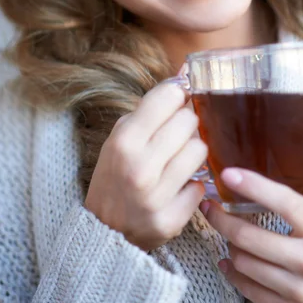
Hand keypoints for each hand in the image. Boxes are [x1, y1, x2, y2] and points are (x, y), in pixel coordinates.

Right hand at [85, 80, 206, 250]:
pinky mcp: (169, 221)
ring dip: (192, 153)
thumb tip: (187, 73)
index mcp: (124, 140)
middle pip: (189, 120)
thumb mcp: (122, 134)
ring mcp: (155, 197)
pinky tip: (176, 188)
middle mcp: (139, 167)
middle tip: (175, 135)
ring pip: (200, 150)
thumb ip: (152, 106)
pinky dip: (191, 186)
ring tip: (176, 161)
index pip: (169, 96)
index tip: (177, 101)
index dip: (177, 95)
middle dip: (186, 124)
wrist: (101, 229)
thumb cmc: (116, 172)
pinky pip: (200, 187)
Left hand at [201, 169, 302, 302]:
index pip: (285, 203)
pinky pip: (248, 289)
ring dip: (228, 244)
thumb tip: (293, 163)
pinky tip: (229, 260)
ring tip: (226, 232)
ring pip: (244, 262)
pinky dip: (232, 272)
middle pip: (251, 237)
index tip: (230, 174)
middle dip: (222, 218)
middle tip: (210, 206)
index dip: (254, 186)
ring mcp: (298, 289)